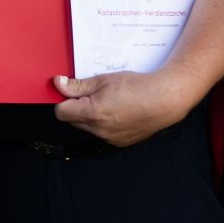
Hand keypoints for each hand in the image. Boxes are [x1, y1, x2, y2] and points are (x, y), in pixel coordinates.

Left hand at [52, 69, 195, 147]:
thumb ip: (78, 85)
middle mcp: (99, 130)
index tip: (68, 89)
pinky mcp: (119, 142)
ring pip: (87, 127)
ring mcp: (109, 139)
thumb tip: (58, 84)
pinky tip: (115, 110)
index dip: (62, 98)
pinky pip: (101, 133)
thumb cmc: (136, 86)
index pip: (61, 111)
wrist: (164, 100)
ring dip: (89, 115)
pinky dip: (103, 123)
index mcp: (93, 113)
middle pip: (72, 120)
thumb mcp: (104, 80)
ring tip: (105, 100)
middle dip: (75, 106)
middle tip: (89, 92)